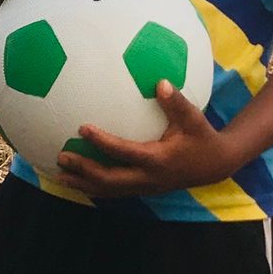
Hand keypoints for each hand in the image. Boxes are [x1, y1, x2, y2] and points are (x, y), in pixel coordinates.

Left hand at [55, 81, 233, 199]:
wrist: (214, 165)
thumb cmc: (202, 137)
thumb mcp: (194, 119)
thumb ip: (177, 102)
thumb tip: (160, 82)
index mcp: (158, 160)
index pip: (125, 152)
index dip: (103, 142)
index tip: (82, 127)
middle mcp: (148, 178)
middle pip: (110, 180)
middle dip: (84, 171)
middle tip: (61, 156)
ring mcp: (144, 187)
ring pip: (109, 191)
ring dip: (82, 184)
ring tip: (57, 176)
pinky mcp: (143, 189)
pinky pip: (114, 191)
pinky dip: (93, 187)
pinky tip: (75, 180)